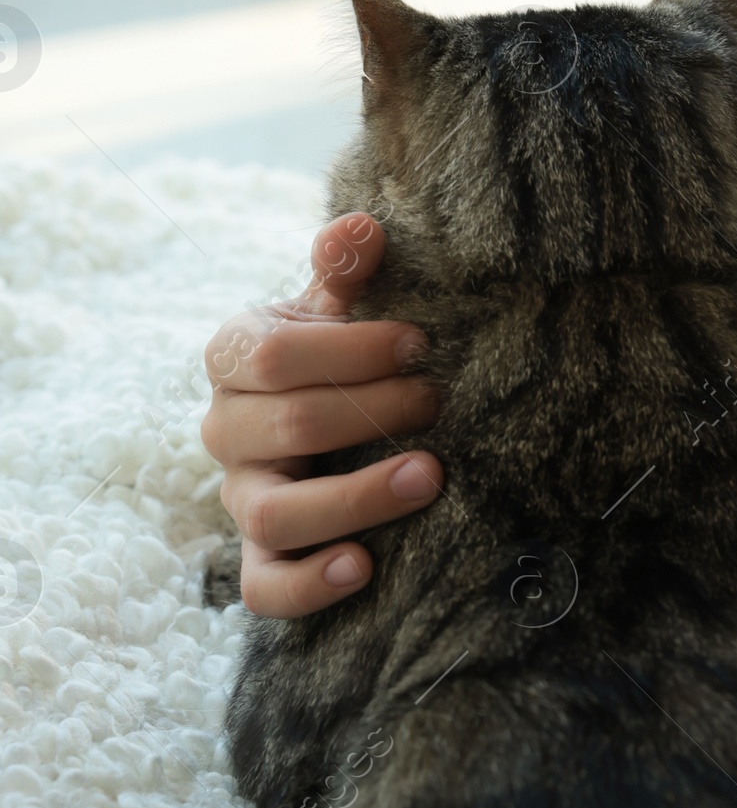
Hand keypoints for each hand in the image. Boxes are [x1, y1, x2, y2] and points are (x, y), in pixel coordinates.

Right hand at [200, 211, 442, 616]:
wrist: (316, 408)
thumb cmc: (331, 348)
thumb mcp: (334, 302)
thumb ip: (346, 265)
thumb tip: (365, 223)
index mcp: (234, 357)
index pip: (275, 357)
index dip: (351, 350)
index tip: (420, 343)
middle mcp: (226, 430)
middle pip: (289, 428)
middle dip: (373, 411)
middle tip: (439, 400)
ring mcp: (239, 496)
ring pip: (277, 512)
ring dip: (357, 497)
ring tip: (431, 474)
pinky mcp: (260, 555)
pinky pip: (266, 585)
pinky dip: (310, 583)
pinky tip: (366, 566)